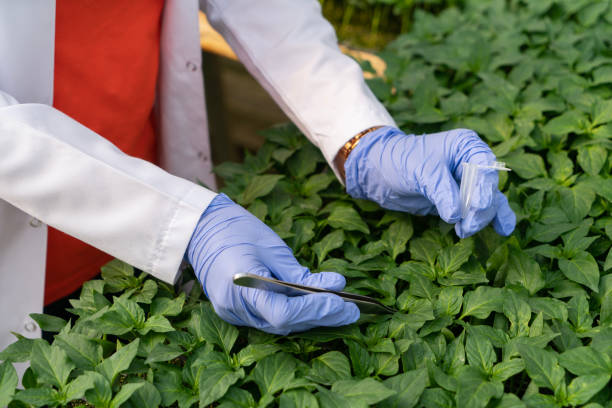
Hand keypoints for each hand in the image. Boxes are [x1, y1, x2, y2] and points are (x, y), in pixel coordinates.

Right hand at [186, 193, 359, 334]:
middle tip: (352, 310)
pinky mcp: (233, 311)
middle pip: (284, 323)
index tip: (341, 303)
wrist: (200, 227)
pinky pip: (268, 318)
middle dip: (320, 317)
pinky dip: (292, 313)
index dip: (315, 311)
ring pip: (278, 324)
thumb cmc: (235, 229)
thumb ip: (300, 273)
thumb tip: (335, 286)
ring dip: (309, 318)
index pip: (283, 313)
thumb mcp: (272, 247)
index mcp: (240, 287)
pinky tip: (313, 305)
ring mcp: (231, 312)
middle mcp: (233, 307)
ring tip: (339, 309)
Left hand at [344, 126, 515, 237]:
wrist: (380, 171)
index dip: (485, 187)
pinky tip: (502, 230)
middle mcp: (471, 162)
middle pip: (488, 188)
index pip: (485, 166)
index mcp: (465, 145)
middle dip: (480, 209)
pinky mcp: (460, 200)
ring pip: (487, 202)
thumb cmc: (401, 161)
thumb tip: (456, 216)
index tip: (478, 206)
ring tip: (465, 231)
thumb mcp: (421, 172)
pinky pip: (481, 211)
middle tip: (467, 226)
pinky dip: (488, 220)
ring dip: (480, 219)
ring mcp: (467, 182)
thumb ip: (441, 192)